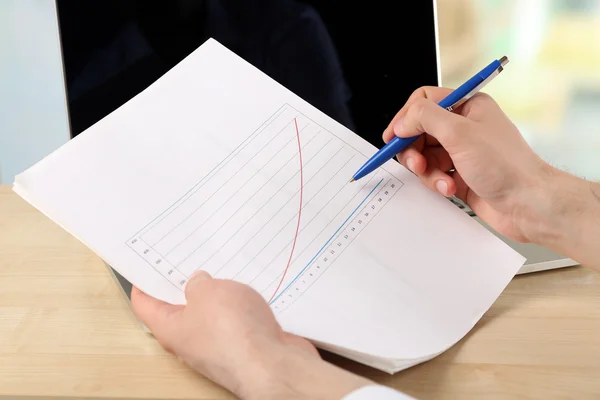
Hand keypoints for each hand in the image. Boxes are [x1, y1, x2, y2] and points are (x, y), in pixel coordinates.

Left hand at [131, 271, 370, 399]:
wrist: (273, 363)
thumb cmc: (234, 333)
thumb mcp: (207, 290)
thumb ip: (198, 282)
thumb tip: (200, 283)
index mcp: (170, 329)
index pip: (145, 306)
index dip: (143, 284)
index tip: (146, 268)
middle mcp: (190, 342)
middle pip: (180, 311)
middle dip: (186, 287)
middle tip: (191, 264)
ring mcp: (217, 347)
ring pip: (211, 316)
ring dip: (218, 296)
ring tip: (225, 274)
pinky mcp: (242, 348)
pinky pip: (236, 323)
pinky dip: (240, 308)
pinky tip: (248, 294)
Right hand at [382, 86, 549, 241]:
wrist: (528, 204)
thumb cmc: (506, 166)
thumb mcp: (459, 133)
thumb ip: (424, 119)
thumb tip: (402, 121)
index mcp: (468, 106)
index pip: (425, 102)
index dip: (406, 118)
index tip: (394, 136)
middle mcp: (464, 127)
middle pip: (419, 131)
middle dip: (414, 150)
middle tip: (415, 163)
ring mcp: (461, 152)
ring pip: (424, 156)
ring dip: (428, 171)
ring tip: (442, 180)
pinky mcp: (459, 174)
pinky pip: (434, 175)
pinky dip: (438, 182)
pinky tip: (451, 188)